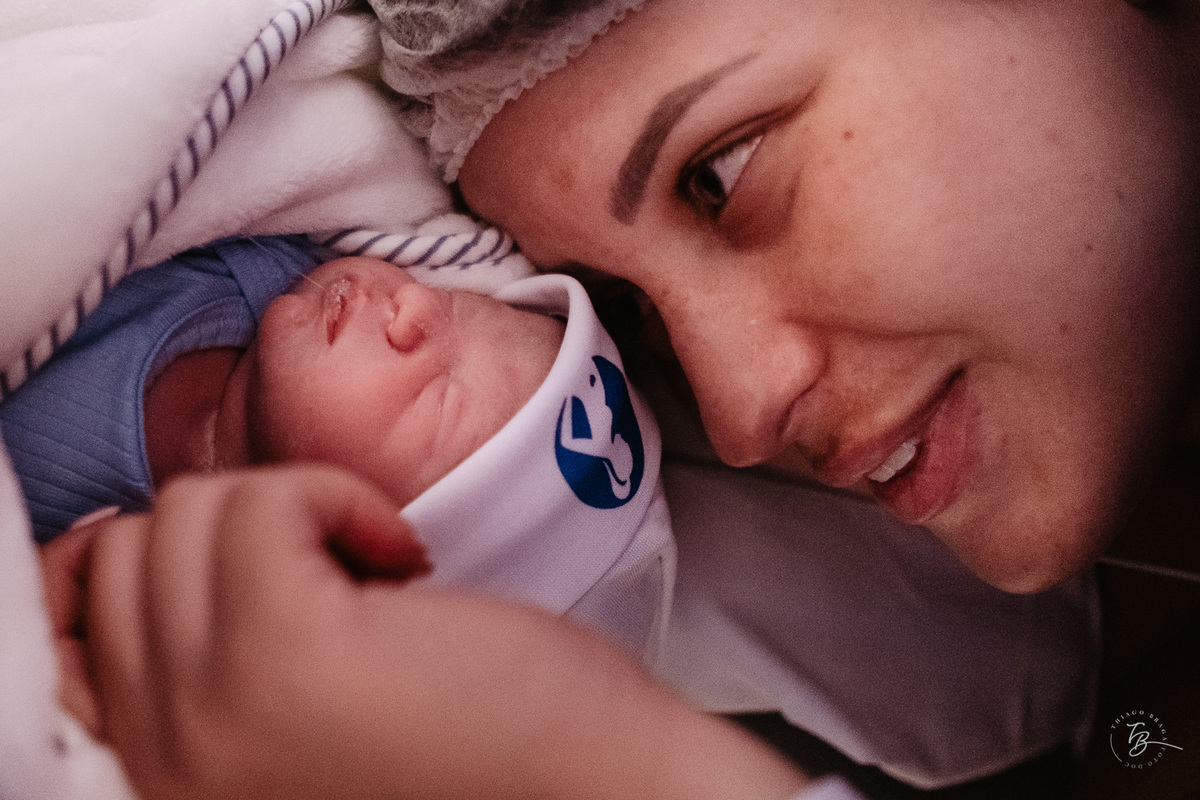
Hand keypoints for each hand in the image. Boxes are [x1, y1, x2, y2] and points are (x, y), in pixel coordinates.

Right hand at [48, 464, 808, 799]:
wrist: (588, 781)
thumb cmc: (468, 738)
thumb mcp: (287, 706)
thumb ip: (202, 648)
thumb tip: (138, 531)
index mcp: (161, 769)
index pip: (78, 610)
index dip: (151, 557)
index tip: (244, 551)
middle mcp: (166, 756)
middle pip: (131, 548)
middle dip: (242, 530)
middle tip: (339, 575)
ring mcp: (216, 710)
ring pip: (186, 513)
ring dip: (295, 510)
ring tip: (374, 572)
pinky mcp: (288, 653)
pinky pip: (264, 502)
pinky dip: (339, 496)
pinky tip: (400, 556)